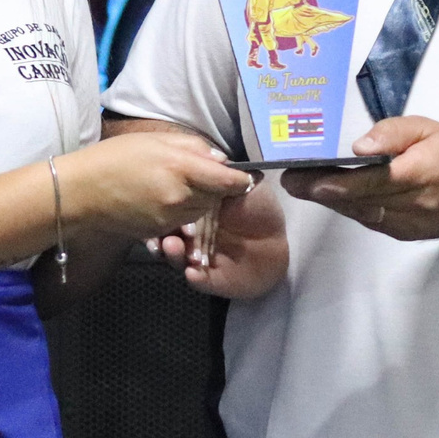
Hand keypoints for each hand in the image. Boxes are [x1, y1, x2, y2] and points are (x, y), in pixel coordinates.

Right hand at [61, 133, 253, 238]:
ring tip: (177, 185)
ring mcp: (169, 219)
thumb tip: (220, 160)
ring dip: (198, 201)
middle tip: (203, 175)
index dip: (241, 178)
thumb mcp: (155, 140)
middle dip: (216, 188)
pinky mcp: (159, 233)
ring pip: (201, 212)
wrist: (79, 192)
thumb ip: (193, 148)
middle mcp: (179, 198)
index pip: (227, 180)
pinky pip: (182, 223)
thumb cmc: (113, 158)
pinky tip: (163, 199)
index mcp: (180, 169)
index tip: (246, 175)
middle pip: (216, 197)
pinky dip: (181, 213)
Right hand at [157, 179, 287, 299]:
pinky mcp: (211, 280)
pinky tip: (192, 272)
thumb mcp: (245, 187)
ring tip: (173, 247)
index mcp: (196, 212)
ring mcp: (198, 259)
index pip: (172, 210)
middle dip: (161, 233)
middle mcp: (191, 236)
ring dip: (172, 255)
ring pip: (178, 259)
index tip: (158, 204)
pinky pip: (199, 281)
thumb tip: (211, 157)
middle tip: (165, 228)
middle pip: (167, 235)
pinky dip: (194, 277)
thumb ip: (227, 177)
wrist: (280, 243)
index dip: (163, 209)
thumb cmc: (261, 211)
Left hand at [281, 115, 438, 239]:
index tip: (307, 178)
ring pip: (361, 213)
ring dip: (330, 201)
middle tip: (291, 181)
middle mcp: (414, 203)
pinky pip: (369, 220)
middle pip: (360, 199)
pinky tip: (329, 197)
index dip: (339, 183)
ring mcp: (408, 224)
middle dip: (321, 191)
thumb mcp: (427, 128)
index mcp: (422, 172)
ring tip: (301, 187)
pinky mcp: (403, 234)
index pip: (374, 180)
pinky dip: (348, 208)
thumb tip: (358, 147)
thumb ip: (392, 133)